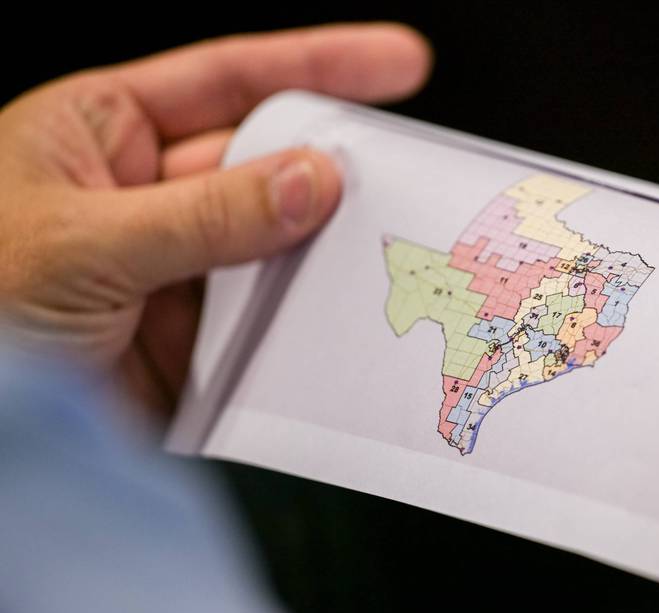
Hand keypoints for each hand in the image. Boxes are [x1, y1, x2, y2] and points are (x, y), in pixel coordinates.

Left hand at [0, 23, 430, 417]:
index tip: (402, 63)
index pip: (227, 81)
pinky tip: (346, 321)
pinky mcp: (191, 341)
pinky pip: (265, 320)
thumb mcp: (86, 244)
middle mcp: (144, 196)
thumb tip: (315, 180)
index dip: (319, 66)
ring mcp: (173, 271)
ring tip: (395, 253)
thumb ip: (209, 214)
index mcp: (101, 135)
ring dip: (328, 254)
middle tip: (412, 178)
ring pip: (276, 248)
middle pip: (266, 165)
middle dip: (337, 171)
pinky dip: (306, 324)